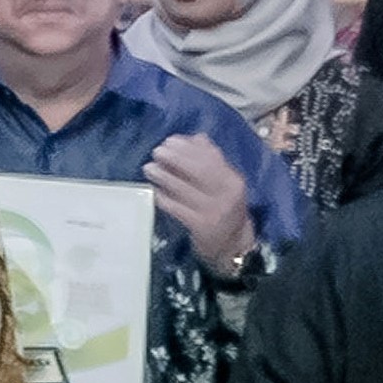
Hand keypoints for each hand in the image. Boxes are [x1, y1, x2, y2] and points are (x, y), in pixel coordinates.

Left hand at [146, 133, 259, 271]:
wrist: (232, 245)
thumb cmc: (224, 208)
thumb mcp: (224, 185)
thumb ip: (212, 161)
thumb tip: (196, 137)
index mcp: (233, 180)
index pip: (212, 158)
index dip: (189, 148)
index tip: (170, 140)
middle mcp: (227, 194)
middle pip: (200, 171)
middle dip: (176, 158)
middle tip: (157, 151)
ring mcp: (214, 211)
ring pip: (185, 189)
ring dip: (164, 176)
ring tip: (149, 168)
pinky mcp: (201, 227)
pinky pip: (178, 209)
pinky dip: (164, 199)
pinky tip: (154, 192)